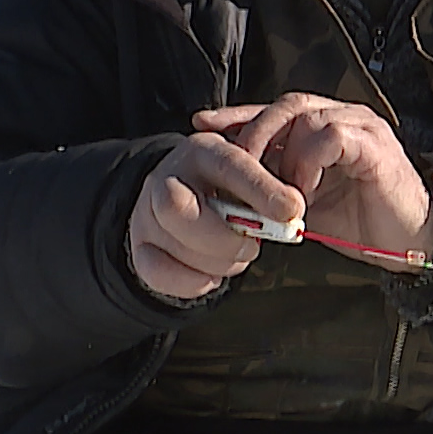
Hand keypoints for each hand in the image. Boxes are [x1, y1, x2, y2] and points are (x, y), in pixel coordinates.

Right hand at [126, 132, 304, 299]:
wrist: (184, 191)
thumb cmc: (230, 185)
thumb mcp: (252, 173)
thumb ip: (272, 188)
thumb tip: (291, 213)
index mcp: (204, 151)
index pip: (229, 164)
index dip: (261, 189)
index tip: (293, 210)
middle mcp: (167, 177)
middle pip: (177, 208)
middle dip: (224, 238)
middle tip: (254, 247)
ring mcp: (147, 212)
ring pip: (175, 245)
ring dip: (218, 262)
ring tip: (238, 256)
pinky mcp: (140, 246)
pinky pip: (157, 273)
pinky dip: (192, 282)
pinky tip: (212, 275)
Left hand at [192, 93, 432, 271]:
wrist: (413, 242)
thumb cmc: (363, 223)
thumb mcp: (306, 202)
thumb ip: (277, 185)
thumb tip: (232, 187)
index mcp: (327, 125)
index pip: (275, 109)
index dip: (238, 115)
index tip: (201, 125)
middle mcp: (345, 116)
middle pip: (287, 105)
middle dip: (252, 132)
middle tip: (233, 166)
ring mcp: (362, 127)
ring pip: (306, 117)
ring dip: (281, 154)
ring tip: (275, 190)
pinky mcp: (375, 145)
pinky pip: (330, 137)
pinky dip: (308, 162)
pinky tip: (304, 192)